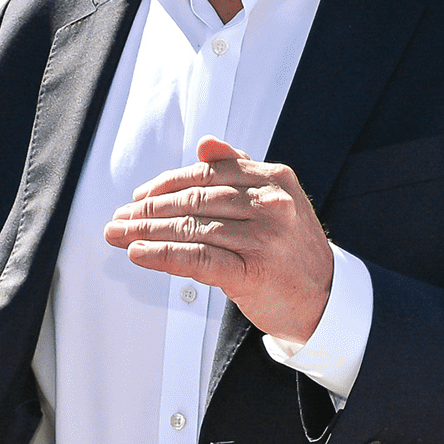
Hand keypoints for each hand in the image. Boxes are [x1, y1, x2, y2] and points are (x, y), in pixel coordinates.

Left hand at [104, 135, 334, 343]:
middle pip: (194, 200)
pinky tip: (138, 253)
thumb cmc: (291, 250)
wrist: (325, 299)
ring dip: (145, 232)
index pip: (207, 174)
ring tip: (117, 235)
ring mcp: (263, 239)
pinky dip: (161, 255)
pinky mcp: (252, 273)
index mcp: (273, 179)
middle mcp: (270, 205)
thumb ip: (240, 170)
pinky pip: (195, 259)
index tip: (139, 196)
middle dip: (148, 210)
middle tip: (119, 217)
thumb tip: (204, 144)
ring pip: (190, 228)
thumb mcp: (276, 200)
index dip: (166, 184)